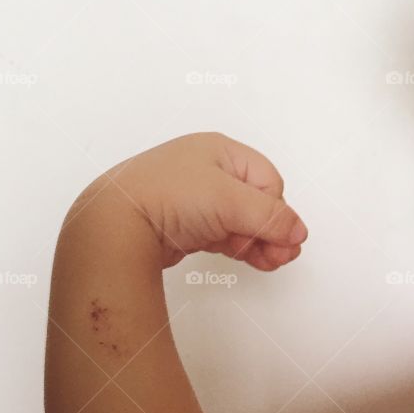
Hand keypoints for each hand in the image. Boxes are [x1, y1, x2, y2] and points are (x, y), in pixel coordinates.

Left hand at [78, 131, 307, 270]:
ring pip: (243, 221)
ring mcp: (197, 198)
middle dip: (270, 230)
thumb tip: (298, 231)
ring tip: (269, 262)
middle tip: (280, 255)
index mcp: (220, 150)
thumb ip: (269, 217)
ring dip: (259, 242)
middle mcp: (209, 170)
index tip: (276, 237)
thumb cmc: (164, 197)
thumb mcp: (229, 201)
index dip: (275, 211)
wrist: (115, 226)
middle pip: (258, 202)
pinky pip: (225, 233)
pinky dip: (240, 247)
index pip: (268, 181)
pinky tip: (251, 259)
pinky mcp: (187, 223)